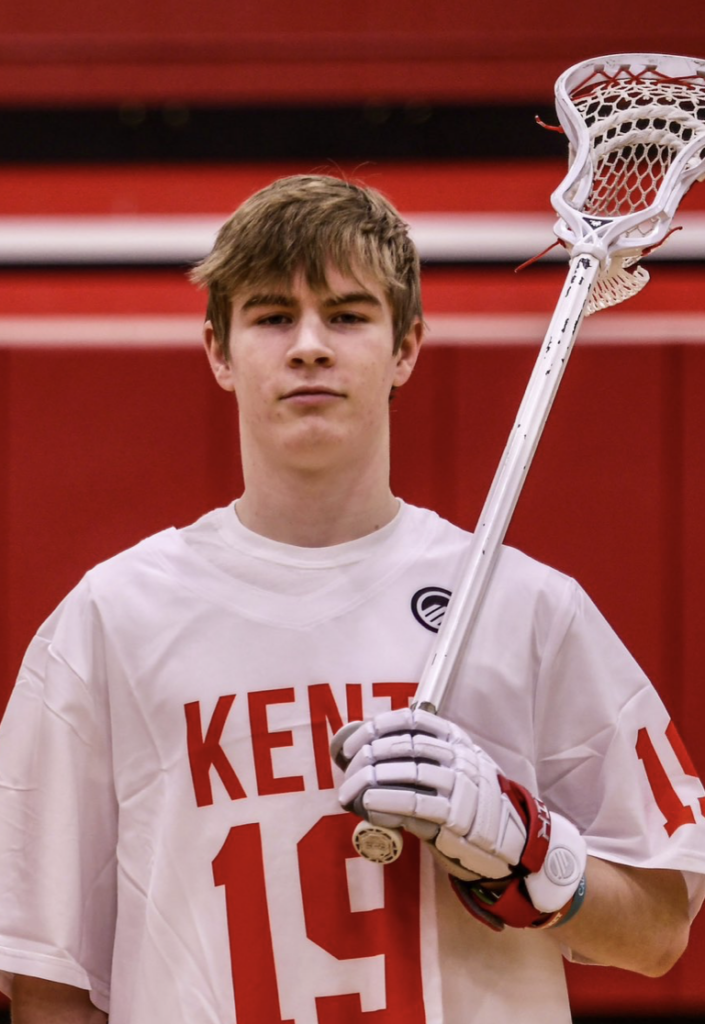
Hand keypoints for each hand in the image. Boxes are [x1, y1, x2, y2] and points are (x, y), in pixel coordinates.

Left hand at [335, 708, 586, 928]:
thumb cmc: (472, 806)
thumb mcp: (455, 769)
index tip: (350, 744)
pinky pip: (414, 804)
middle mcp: (459, 757)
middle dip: (366, 758)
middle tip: (345, 773)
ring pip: (405, 773)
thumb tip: (365, 751)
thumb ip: (420, 759)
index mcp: (456, 739)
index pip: (410, 721)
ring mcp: (461, 786)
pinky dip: (386, 802)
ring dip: (369, 781)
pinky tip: (368, 804)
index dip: (375, 728)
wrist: (514, 843)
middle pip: (402, 747)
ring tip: (348, 792)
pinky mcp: (457, 817)